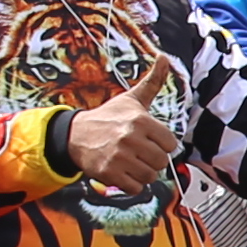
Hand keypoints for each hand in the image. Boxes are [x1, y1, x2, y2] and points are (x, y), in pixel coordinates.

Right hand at [66, 87, 180, 195]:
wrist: (75, 135)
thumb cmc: (108, 117)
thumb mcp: (131, 99)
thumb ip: (153, 81)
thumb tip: (164, 57)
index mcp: (140, 120)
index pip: (170, 143)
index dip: (161, 144)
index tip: (149, 140)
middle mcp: (130, 138)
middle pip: (161, 162)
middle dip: (152, 160)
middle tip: (139, 153)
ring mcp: (119, 156)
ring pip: (150, 176)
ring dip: (142, 173)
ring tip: (130, 162)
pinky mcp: (109, 173)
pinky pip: (135, 188)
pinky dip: (132, 185)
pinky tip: (123, 173)